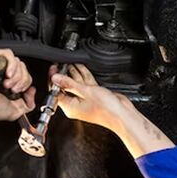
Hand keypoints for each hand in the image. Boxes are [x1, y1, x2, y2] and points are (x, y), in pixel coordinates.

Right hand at [0, 49, 34, 140]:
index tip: (21, 92)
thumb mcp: (16, 110)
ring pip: (17, 61)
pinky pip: (8, 54)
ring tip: (7, 84)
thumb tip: (32, 91)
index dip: (26, 83)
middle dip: (22, 80)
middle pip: (22, 67)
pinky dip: (12, 64)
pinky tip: (7, 74)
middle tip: (13, 90)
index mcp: (5, 82)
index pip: (24, 74)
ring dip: (17, 74)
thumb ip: (29, 103)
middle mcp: (0, 72)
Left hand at [50, 64, 174, 157]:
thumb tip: (55, 78)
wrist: (123, 115)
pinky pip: (85, 84)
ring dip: (73, 73)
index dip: (54, 79)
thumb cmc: (107, 110)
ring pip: (76, 84)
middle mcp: (76, 105)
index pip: (56, 91)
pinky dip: (83, 76)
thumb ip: (69, 83)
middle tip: (60, 64)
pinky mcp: (93, 96)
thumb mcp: (85, 92)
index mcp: (70, 108)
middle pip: (66, 87)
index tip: (54, 69)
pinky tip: (80, 67)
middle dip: (63, 74)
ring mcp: (85, 100)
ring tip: (68, 62)